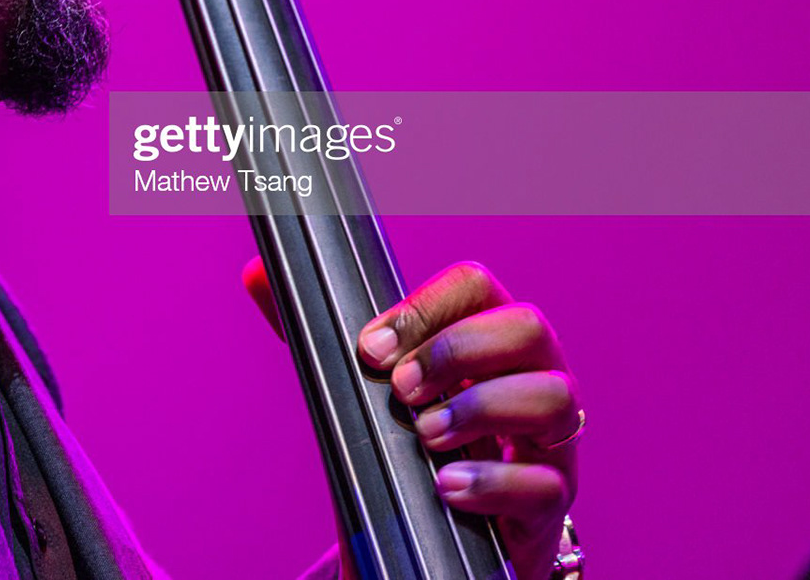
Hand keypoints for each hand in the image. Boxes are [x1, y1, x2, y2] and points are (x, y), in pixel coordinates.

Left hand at [242, 258, 579, 578]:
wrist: (440, 537)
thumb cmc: (412, 444)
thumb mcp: (368, 389)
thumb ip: (316, 335)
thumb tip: (255, 273)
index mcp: (486, 337)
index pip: (477, 287)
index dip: (425, 308)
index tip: (370, 348)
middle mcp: (531, 376)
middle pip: (528, 327)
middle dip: (457, 351)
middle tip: (399, 389)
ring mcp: (551, 440)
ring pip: (553, 397)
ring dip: (480, 408)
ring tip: (423, 436)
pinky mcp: (549, 502)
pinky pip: (545, 484)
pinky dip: (493, 482)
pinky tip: (447, 487)